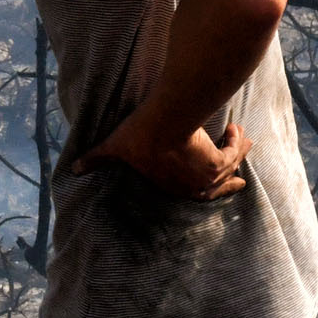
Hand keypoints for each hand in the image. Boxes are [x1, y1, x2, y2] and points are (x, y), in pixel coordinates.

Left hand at [73, 120, 251, 199]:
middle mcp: (193, 187)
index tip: (209, 182)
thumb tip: (73, 168)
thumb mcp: (114, 148)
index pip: (192, 191)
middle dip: (229, 181)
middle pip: (218, 187)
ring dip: (238, 154)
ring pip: (230, 167)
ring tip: (245, 142)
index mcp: (171, 187)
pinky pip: (234, 152)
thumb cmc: (136, 138)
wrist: (160, 126)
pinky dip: (236, 142)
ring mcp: (207, 176)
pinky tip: (236, 129)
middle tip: (239, 181)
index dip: (202, 187)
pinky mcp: (218, 160)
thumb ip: (96, 158)